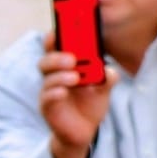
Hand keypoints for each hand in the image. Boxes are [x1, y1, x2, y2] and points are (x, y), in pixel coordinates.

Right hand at [37, 33, 117, 157]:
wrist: (84, 131)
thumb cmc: (90, 104)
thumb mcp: (104, 88)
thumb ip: (107, 77)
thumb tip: (109, 72)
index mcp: (67, 66)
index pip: (57, 46)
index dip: (58, 34)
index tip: (64, 27)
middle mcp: (54, 76)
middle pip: (47, 59)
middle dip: (58, 55)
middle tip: (72, 58)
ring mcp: (49, 91)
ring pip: (47, 78)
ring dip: (60, 74)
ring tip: (75, 77)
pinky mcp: (48, 107)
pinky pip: (47, 97)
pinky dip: (55, 92)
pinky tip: (64, 92)